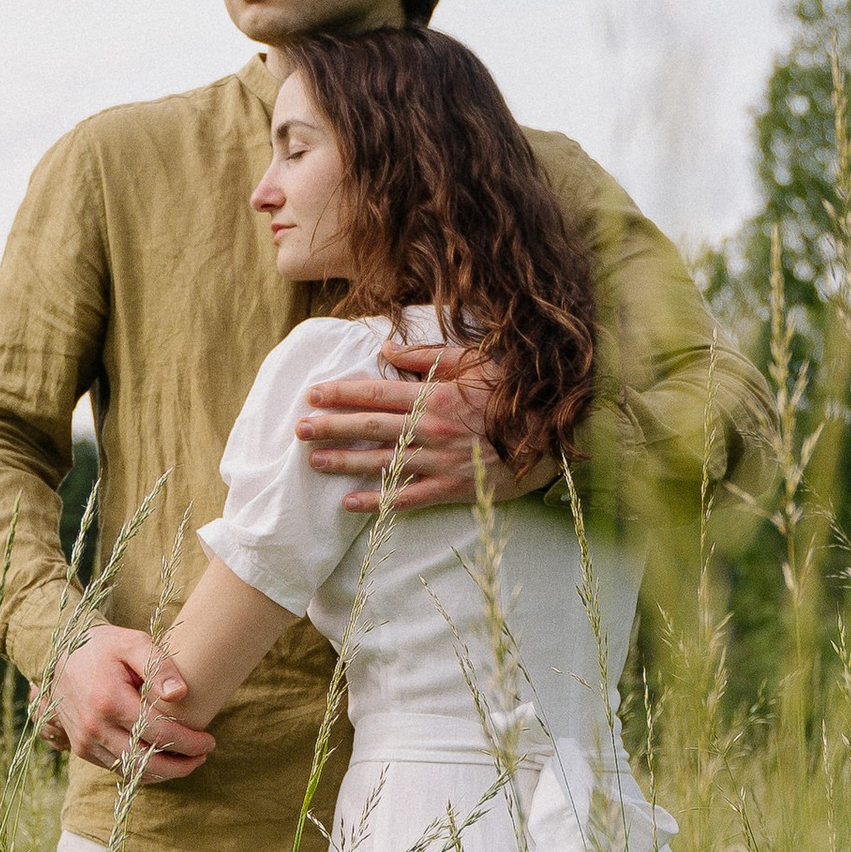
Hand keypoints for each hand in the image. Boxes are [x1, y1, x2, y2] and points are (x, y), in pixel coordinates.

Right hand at [43, 623, 214, 780]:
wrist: (58, 655)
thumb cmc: (102, 647)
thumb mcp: (132, 642)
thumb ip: (159, 665)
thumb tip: (181, 694)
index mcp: (109, 700)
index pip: (159, 733)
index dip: (188, 743)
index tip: (209, 740)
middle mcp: (94, 726)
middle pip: (147, 762)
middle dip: (181, 765)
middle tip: (203, 755)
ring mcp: (85, 741)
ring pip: (132, 771)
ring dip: (164, 772)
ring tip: (188, 761)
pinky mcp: (81, 748)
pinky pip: (117, 768)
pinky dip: (142, 770)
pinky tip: (161, 760)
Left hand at [294, 340, 549, 513]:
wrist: (552, 438)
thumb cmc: (512, 395)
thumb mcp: (476, 362)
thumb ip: (429, 355)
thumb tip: (387, 347)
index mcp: (435, 396)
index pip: (376, 392)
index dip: (340, 393)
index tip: (312, 394)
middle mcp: (432, 429)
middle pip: (370, 427)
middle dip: (330, 427)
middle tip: (298, 429)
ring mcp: (440, 462)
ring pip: (382, 463)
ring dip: (344, 462)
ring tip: (313, 461)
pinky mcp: (452, 489)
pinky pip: (407, 499)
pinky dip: (377, 502)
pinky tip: (349, 504)